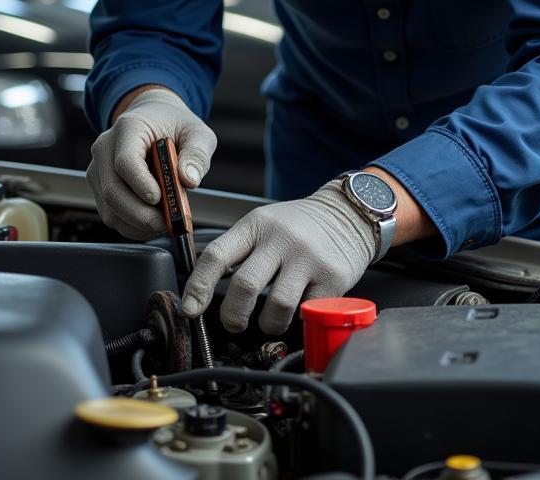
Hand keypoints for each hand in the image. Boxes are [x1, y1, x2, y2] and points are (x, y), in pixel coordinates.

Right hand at [86, 88, 216, 239]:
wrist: (153, 118)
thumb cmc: (174, 125)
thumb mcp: (196, 132)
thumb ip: (197, 154)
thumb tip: (189, 180)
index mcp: (128, 128)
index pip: (126, 161)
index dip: (141, 184)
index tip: (160, 199)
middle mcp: (105, 149)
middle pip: (113, 190)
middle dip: (140, 214)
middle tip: (166, 223)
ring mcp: (98, 170)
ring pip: (110, 209)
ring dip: (137, 224)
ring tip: (164, 222)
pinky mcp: (100, 188)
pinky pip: (111, 215)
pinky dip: (133, 226)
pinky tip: (153, 222)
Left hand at [180, 181, 376, 333]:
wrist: (347, 214)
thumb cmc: (299, 225)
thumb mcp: (263, 224)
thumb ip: (237, 251)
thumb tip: (202, 290)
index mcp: (256, 225)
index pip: (217, 255)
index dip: (198, 286)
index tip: (191, 309)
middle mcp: (280, 238)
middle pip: (245, 286)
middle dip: (232, 315)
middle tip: (234, 323)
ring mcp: (308, 258)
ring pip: (277, 307)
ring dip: (267, 324)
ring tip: (269, 320)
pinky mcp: (332, 277)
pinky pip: (307, 313)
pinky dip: (299, 321)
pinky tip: (299, 310)